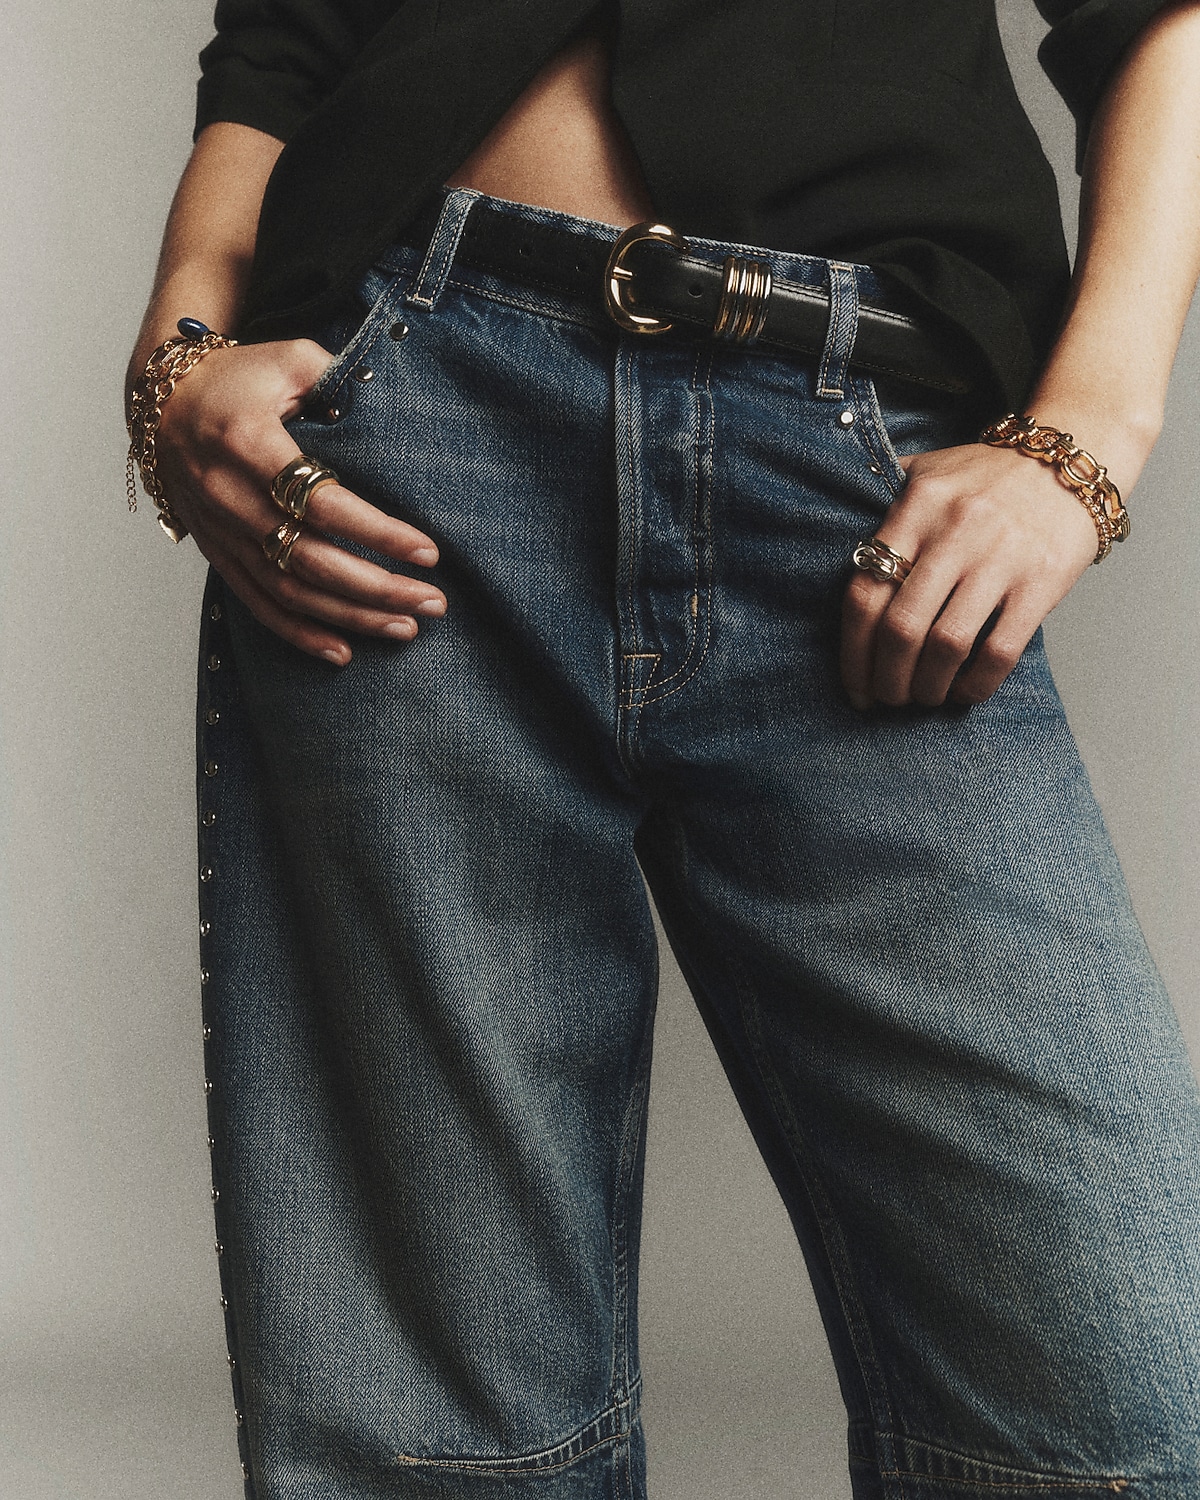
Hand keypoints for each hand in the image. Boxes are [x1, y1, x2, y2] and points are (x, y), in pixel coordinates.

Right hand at [150, 337, 445, 665]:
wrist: (163, 402)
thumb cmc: (238, 377)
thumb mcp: (289, 359)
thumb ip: (341, 380)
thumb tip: (395, 409)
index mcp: (249, 444)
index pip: (323, 504)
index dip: (379, 534)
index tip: (428, 552)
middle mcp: (229, 496)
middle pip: (312, 561)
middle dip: (379, 589)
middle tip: (433, 602)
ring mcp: (221, 532)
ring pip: (291, 592)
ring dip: (351, 617)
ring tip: (406, 626)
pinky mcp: (217, 554)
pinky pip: (259, 605)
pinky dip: (301, 634)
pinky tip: (344, 651)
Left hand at [840, 442, 1099, 708]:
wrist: (1071, 462)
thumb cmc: (987, 478)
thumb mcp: (927, 471)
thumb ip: (881, 503)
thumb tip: (828, 539)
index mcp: (916, 506)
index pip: (864, 592)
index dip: (852, 652)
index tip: (854, 684)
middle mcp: (955, 530)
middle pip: (900, 627)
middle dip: (886, 679)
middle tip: (887, 699)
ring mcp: (1000, 556)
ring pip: (946, 644)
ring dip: (927, 686)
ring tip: (922, 697)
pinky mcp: (1041, 581)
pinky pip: (999, 650)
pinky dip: (976, 684)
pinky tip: (964, 691)